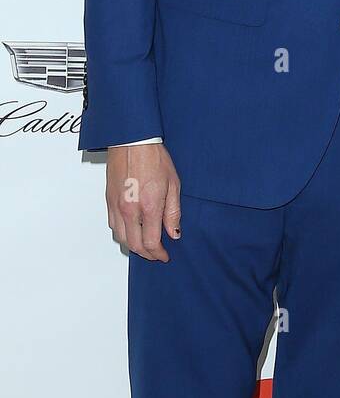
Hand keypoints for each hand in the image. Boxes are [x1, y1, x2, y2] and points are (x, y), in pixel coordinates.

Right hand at [106, 143, 181, 261]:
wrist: (132, 141)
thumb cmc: (154, 158)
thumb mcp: (173, 184)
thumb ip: (173, 212)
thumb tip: (174, 233)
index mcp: (148, 206)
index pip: (150, 242)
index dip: (158, 254)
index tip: (164, 255)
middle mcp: (129, 209)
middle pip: (134, 245)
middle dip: (146, 254)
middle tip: (156, 254)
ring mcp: (116, 206)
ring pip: (120, 238)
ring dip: (133, 245)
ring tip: (145, 244)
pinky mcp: (108, 200)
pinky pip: (112, 225)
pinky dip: (122, 233)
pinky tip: (131, 230)